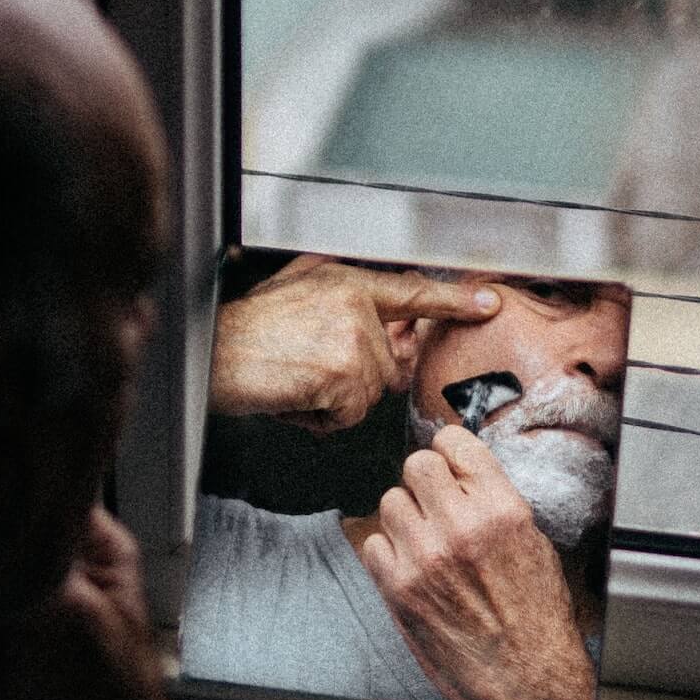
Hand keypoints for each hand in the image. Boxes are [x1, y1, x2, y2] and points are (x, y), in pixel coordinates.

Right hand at [210, 254, 498, 431]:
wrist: (211, 355)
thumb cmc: (242, 330)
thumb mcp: (293, 290)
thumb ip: (339, 298)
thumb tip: (372, 317)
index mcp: (345, 282)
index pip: (412, 292)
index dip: (453, 299)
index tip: (487, 302)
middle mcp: (354, 306)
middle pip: (385, 366)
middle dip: (351, 380)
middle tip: (306, 369)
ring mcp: (352, 340)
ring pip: (369, 393)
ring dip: (334, 400)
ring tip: (295, 381)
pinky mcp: (343, 375)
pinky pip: (349, 414)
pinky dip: (321, 417)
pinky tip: (294, 396)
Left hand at [358, 428, 595, 699]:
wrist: (525, 673)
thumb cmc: (535, 614)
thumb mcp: (533, 541)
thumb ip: (494, 500)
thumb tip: (462, 471)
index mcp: (501, 510)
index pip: (456, 443)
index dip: (449, 449)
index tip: (448, 458)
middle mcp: (461, 527)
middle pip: (416, 465)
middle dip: (426, 481)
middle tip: (435, 501)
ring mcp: (426, 556)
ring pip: (391, 501)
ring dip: (406, 517)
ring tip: (426, 540)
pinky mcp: (400, 587)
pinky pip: (374, 544)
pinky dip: (389, 553)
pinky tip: (412, 567)